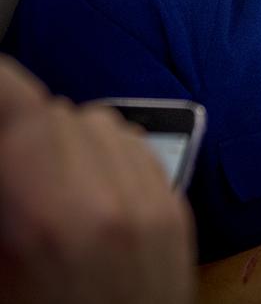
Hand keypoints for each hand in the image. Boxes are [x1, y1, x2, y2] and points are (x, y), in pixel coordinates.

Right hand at [0, 56, 195, 303]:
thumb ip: (0, 196)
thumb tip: (6, 148)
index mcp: (49, 221)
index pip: (23, 107)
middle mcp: (110, 202)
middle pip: (54, 113)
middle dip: (18, 131)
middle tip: (8, 172)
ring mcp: (152, 203)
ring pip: (96, 121)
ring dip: (62, 140)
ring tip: (40, 189)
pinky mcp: (177, 210)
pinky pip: (132, 147)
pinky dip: (102, 155)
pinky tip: (81, 194)